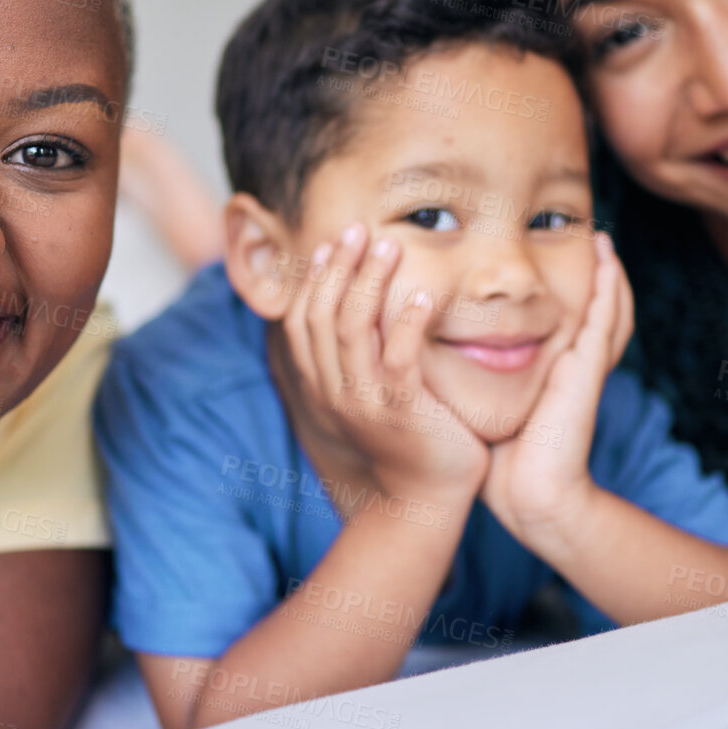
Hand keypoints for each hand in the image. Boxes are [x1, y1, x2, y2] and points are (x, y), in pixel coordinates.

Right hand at [280, 222, 488, 512]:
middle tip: (360, 229)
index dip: (314, 278)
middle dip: (338, 266)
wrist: (425, 499)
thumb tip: (363, 306)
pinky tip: (422, 296)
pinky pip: (397, 358)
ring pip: (353, 328)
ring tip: (390, 247)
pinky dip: (406, 322)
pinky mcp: (401, 410)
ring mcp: (364, 401)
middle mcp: (334, 389)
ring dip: (369, 281)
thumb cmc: (408, 438)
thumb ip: (361, 356)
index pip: (301, 319)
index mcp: (322, 384)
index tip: (333, 242)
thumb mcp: (370, 393)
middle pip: (322, 314)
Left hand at [481, 232, 633, 542]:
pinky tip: (607, 259)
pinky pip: (604, 319)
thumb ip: (471, 381)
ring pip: (610, 309)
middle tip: (595, 236)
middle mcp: (576, 366)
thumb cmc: (501, 458)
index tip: (556, 261)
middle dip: (602, 276)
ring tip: (605, 239)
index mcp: (555, 374)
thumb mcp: (484, 407)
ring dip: (611, 273)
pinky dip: (609, 287)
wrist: (529, 494)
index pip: (570, 324)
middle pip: (601, 311)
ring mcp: (586, 366)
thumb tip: (427, 353)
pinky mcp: (586, 369)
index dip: (571, 294)